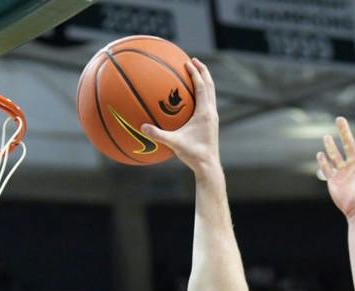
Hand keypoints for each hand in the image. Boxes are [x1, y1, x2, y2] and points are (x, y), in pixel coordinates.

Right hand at [139, 59, 218, 173]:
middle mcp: (211, 112)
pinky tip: (193, 95)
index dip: (195, 73)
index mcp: (205, 113)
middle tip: (194, 60)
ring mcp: (213, 117)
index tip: (188, 62)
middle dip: (203, 71)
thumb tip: (142, 127)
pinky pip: (208, 102)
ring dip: (205, 80)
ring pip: (211, 93)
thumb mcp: (174, 144)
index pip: (201, 87)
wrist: (208, 166)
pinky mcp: (212, 123)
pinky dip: (203, 93)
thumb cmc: (193, 155)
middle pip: (210, 85)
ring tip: (196, 72)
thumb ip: (158, 135)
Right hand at [317, 112, 354, 217]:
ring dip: (331, 145)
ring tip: (327, 136)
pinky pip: (327, 169)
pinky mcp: (334, 181)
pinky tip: (320, 154)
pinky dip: (323, 161)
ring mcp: (344, 172)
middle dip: (344, 131)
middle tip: (339, 119)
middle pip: (348, 144)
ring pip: (336, 155)